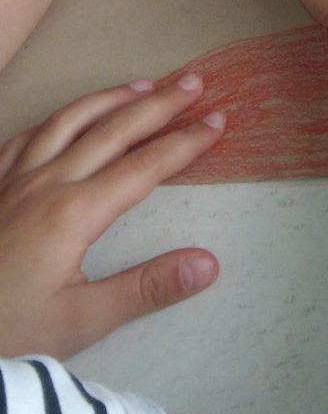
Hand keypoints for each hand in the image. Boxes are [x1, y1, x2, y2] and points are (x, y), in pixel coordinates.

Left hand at [0, 74, 222, 357]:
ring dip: (110, 98)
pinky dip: (57, 118)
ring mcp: (13, 180)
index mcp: (75, 212)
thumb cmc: (8, 330)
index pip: (146, 166)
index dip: (186, 142)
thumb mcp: (80, 323)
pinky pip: (26, 136)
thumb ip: (146, 288)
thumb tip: (208, 263)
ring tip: (143, 84)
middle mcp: (46, 183)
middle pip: (113, 129)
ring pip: (68, 121)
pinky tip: (67, 117)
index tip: (219, 120)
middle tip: (194, 83)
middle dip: (158, 104)